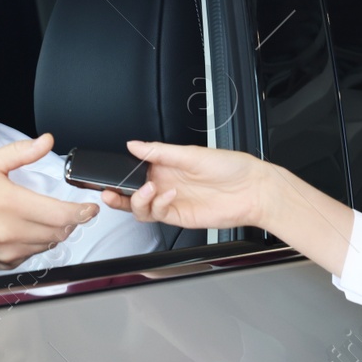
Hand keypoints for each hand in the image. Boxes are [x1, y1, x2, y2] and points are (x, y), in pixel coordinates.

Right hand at [0, 133, 98, 270]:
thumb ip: (21, 152)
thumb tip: (46, 142)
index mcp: (10, 204)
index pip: (60, 215)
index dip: (81, 212)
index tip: (90, 208)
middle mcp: (11, 232)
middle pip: (59, 232)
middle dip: (70, 220)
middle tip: (71, 209)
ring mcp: (8, 251)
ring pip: (49, 245)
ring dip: (55, 231)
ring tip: (46, 216)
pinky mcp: (5, 263)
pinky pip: (33, 254)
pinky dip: (38, 242)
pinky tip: (27, 228)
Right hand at [100, 139, 274, 230]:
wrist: (253, 190)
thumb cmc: (231, 167)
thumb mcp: (191, 153)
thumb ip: (159, 152)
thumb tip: (134, 145)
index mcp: (166, 165)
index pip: (135, 171)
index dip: (120, 174)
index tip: (109, 174)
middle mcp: (166, 183)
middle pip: (132, 193)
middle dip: (117, 194)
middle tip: (109, 191)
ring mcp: (172, 201)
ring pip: (140, 207)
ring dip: (136, 200)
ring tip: (147, 190)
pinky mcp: (180, 217)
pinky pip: (158, 214)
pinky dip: (157, 205)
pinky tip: (167, 195)